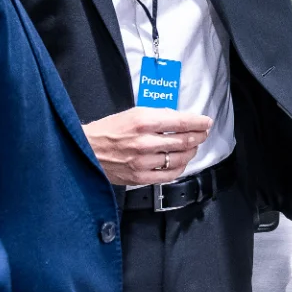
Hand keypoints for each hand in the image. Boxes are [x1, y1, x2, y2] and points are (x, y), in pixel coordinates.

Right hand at [82, 108, 213, 185]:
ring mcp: (142, 162)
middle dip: (198, 136)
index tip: (206, 122)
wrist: (85, 149)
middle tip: (202, 134)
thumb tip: (181, 120)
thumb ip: (158, 116)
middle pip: (184, 140)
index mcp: (143, 122)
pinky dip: (180, 168)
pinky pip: (169, 175)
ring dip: (191, 151)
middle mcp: (144, 143)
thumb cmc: (108, 130)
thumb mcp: (133, 114)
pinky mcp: (139, 177)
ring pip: (180, 158)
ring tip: (192, 147)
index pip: (181, 122)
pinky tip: (181, 162)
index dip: (198, 122)